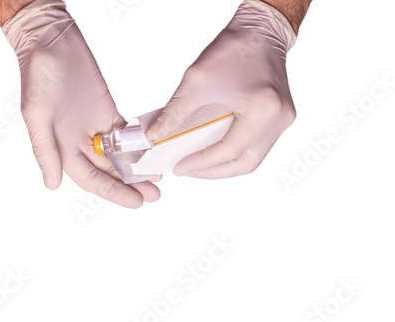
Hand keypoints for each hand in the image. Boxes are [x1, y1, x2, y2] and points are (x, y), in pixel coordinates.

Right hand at [3, 0, 159, 207]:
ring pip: (118, 155)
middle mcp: (78, 141)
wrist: (51, 40)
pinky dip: (137, 144)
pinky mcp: (107, 111)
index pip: (90, 178)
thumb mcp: (37, 114)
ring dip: (136, 168)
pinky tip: (152, 152)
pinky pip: (125, 133)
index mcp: (61, 146)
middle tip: (154, 195)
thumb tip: (52, 185)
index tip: (136, 202)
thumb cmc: (39, 75)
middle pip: (107, 170)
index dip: (113, 192)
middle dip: (130, 184)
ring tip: (157, 178)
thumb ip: (45, 150)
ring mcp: (94, 126)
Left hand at [146, 0, 296, 178]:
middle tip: (190, 170)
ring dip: (226, 165)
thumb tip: (155, 137)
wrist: (261, 31)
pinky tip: (217, 149)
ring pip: (254, 158)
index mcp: (261, 108)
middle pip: (246, 163)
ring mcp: (284, 119)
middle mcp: (278, 118)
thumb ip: (174, 113)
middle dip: (214, 171)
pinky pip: (258, 146)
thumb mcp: (196, 80)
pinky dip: (236, 152)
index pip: (229, 150)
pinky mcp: (282, 117)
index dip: (201, 163)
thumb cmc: (233, 48)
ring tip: (201, 163)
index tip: (180, 167)